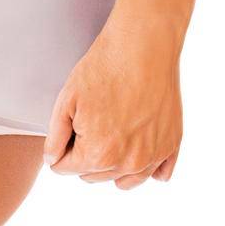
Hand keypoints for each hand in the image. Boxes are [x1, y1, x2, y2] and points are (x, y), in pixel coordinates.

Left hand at [42, 9, 182, 188]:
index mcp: (98, 154)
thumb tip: (52, 161)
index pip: (66, 168)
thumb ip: (56, 136)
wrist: (143, 46)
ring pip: (124, 179)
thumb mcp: (67, 98)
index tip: (69, 126)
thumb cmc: (103, 68)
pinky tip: (137, 145)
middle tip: (89, 122)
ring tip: (111, 132)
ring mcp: (153, 156)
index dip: (62, 147)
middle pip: (93, 176)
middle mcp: (128, 163)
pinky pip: (156, 173)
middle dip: (85, 155)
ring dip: (112, 164)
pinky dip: (145, 166)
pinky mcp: (172, 146)